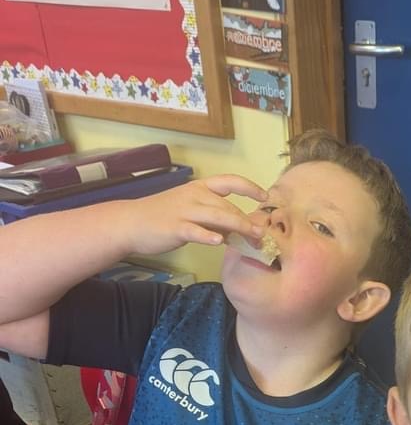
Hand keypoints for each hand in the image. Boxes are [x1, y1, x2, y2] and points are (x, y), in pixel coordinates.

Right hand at [121, 175, 268, 256]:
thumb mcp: (191, 212)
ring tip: (253, 236)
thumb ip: (214, 218)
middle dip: (248, 220)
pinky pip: (195, 231)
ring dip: (238, 225)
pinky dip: (208, 236)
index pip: (230, 181)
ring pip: (217, 215)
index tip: (266, 196)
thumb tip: (237, 231)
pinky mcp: (175, 227)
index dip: (249, 187)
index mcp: (200, 188)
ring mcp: (184, 211)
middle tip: (262, 235)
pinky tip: (220, 242)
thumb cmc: (163, 217)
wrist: (131, 223)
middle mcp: (194, 196)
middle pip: (227, 205)